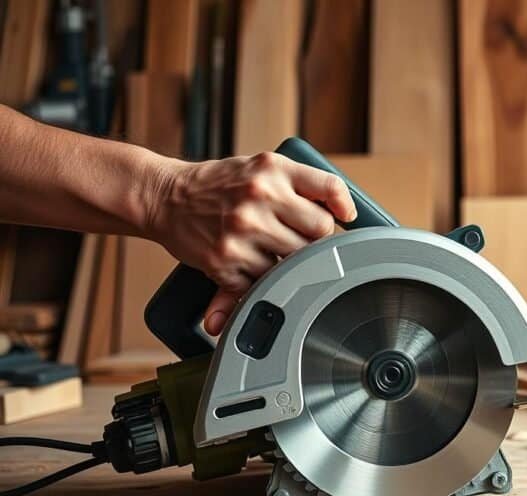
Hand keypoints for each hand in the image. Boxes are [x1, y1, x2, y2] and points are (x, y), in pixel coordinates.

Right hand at [148, 152, 355, 335]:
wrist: (165, 197)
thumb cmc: (220, 184)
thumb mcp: (261, 167)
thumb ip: (301, 184)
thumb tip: (346, 214)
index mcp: (272, 169)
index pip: (329, 189)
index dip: (344, 207)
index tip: (346, 218)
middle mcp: (259, 196)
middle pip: (320, 232)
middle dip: (312, 237)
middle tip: (294, 234)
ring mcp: (243, 230)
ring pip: (297, 260)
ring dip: (289, 261)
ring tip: (270, 248)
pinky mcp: (226, 261)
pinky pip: (266, 281)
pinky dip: (264, 279)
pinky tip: (251, 263)